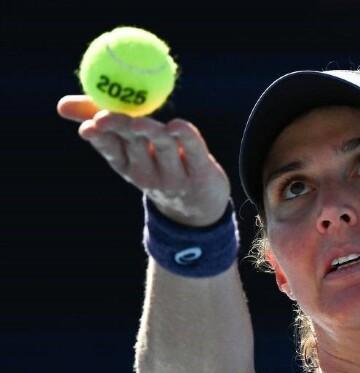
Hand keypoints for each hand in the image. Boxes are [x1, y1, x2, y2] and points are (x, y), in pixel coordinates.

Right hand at [57, 95, 230, 226]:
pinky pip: (194, 150)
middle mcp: (149, 173)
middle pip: (135, 146)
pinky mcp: (202, 172)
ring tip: (138, 121)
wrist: (197, 208)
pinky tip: (177, 126)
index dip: (100, 139)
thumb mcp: (129, 150)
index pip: (112, 151)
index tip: (88, 126)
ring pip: (163, 148)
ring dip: (150, 132)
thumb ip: (101, 123)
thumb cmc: (159, 166)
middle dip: (120, 130)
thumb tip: (61, 105)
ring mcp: (176, 175)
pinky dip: (186, 137)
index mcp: (129, 166)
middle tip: (106, 116)